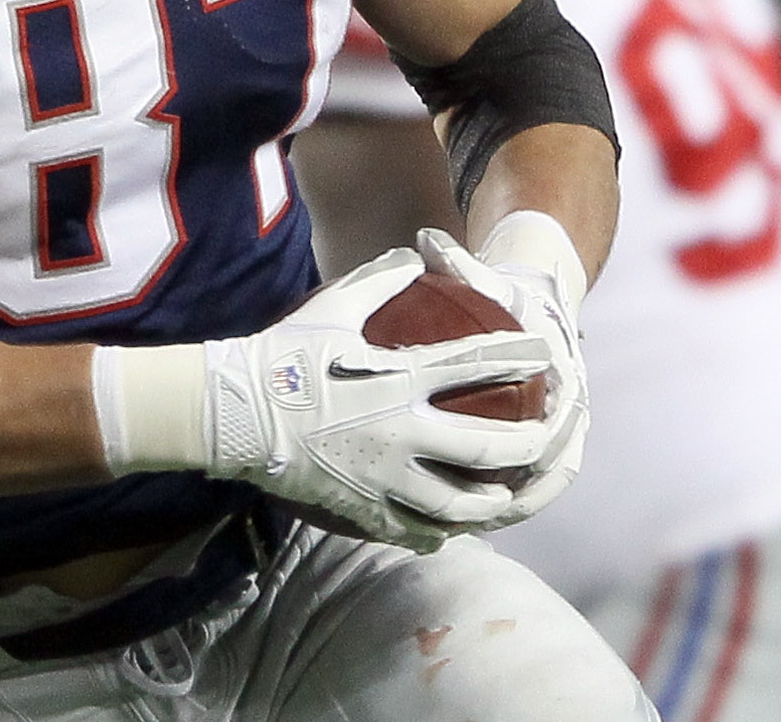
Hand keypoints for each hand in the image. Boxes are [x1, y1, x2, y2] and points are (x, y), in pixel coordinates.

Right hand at [202, 248, 556, 551]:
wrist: (235, 415)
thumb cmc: (284, 356)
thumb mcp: (333, 308)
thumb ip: (381, 278)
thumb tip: (413, 251)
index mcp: (398, 379)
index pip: (475, 364)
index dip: (518, 355)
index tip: (544, 351)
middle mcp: (400, 433)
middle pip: (485, 446)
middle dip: (528, 443)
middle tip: (545, 435)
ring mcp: (382, 477)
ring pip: (457, 502)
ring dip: (491, 499)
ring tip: (509, 495)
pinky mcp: (361, 508)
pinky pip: (411, 527)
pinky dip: (438, 530)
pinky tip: (452, 530)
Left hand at [415, 221, 588, 527]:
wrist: (539, 305)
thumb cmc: (506, 295)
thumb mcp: (488, 278)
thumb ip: (458, 262)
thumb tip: (425, 239)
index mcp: (562, 372)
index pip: (562, 416)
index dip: (543, 442)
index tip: (513, 460)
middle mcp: (569, 407)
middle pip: (555, 463)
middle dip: (527, 491)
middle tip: (488, 508)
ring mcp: (559, 430)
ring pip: (542, 483)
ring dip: (515, 507)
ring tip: (474, 527)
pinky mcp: (542, 447)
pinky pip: (528, 484)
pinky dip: (506, 503)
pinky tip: (466, 520)